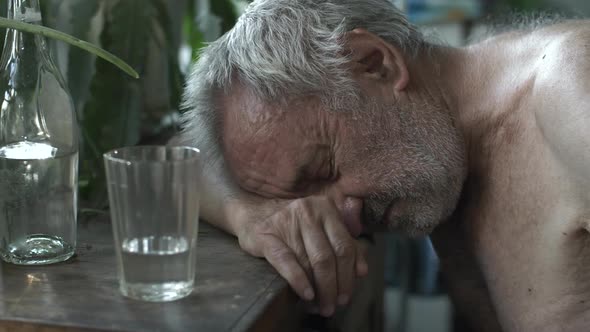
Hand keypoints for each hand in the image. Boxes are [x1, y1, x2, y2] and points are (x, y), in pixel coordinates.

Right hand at [234, 196, 368, 316]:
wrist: (253, 215)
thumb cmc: (293, 227)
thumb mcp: (320, 230)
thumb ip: (342, 246)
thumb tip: (361, 271)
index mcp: (326, 208)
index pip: (345, 247)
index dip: (348, 275)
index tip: (345, 296)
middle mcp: (309, 211)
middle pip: (328, 256)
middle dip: (333, 287)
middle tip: (331, 306)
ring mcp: (287, 220)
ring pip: (309, 261)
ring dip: (317, 289)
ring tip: (318, 306)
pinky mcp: (267, 233)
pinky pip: (286, 260)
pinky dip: (298, 280)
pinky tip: (306, 294)